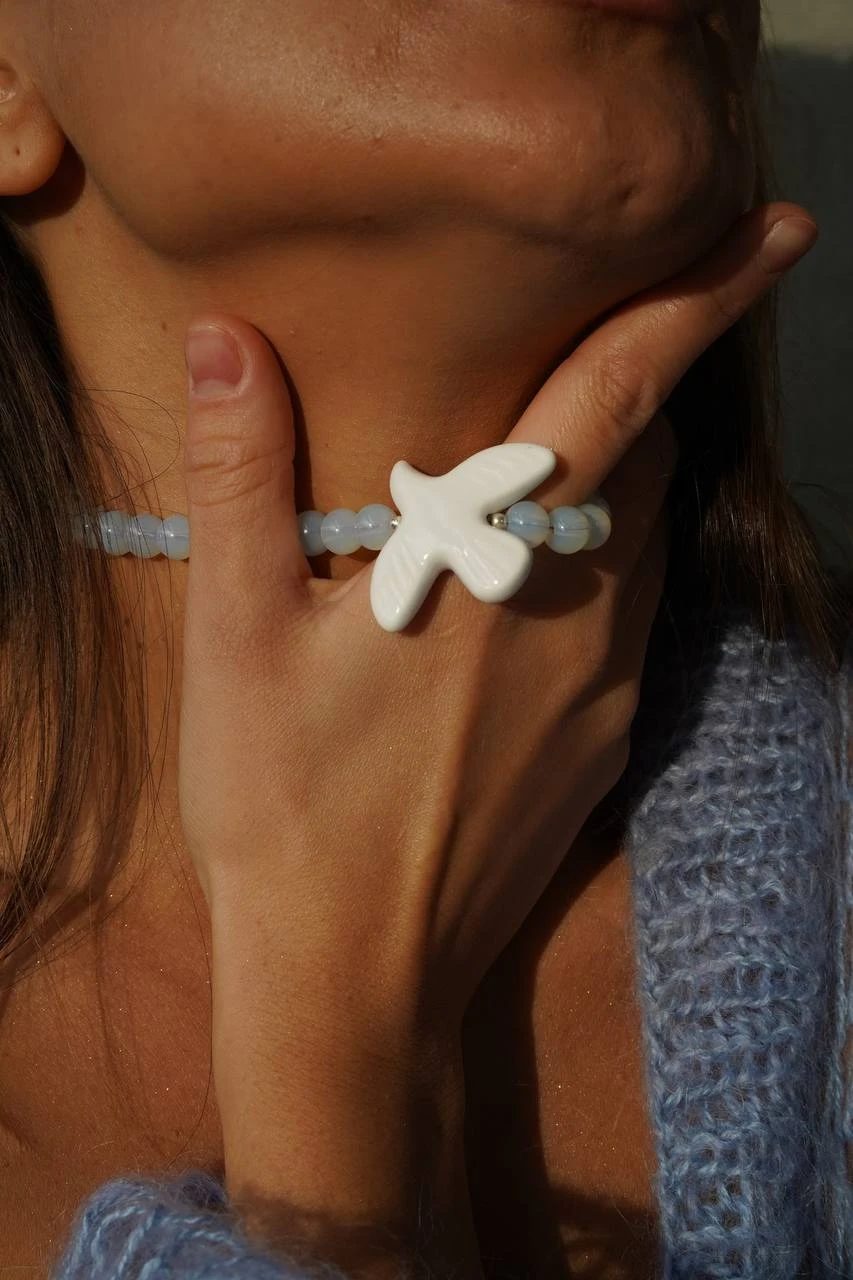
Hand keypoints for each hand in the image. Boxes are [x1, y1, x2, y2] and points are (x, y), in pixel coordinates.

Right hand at [176, 203, 816, 1276]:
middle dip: (642, 390)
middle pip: (650, 462)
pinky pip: (631, 627)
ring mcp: (605, 690)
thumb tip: (226, 338)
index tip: (778, 233)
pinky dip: (605, 576)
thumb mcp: (235, 635)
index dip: (701, 301)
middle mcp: (581, 615)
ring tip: (550, 473)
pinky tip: (532, 599)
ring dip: (620, 487)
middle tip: (594, 351)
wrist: (350, 973)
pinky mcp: (603, 750)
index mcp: (498, 565)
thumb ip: (242, 475)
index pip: (621, 395)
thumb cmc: (281, 801)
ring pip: (649, 544)